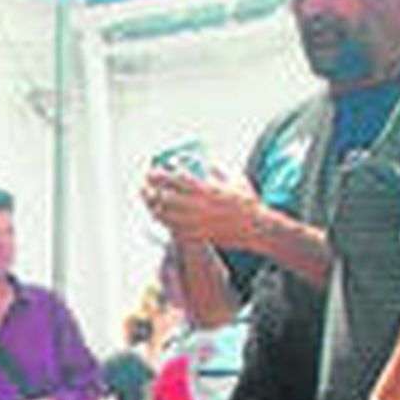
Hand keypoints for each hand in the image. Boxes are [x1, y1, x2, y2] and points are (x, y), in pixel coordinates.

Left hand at [142, 167, 263, 247]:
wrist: (257, 228)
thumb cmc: (248, 203)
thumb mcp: (235, 179)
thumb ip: (218, 170)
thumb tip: (206, 162)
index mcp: (207, 190)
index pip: (175, 181)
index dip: (159, 176)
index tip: (150, 172)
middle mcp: (199, 207)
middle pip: (165, 199)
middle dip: (150, 192)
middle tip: (143, 188)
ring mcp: (197, 223)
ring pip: (167, 217)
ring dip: (154, 209)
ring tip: (149, 203)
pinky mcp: (199, 236)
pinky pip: (175, 231)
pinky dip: (166, 224)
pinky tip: (161, 219)